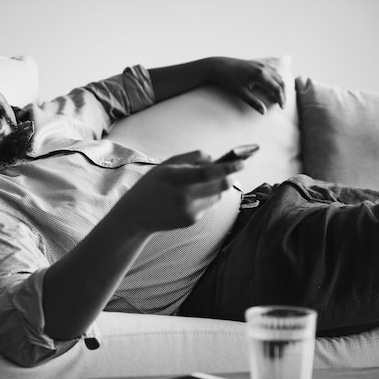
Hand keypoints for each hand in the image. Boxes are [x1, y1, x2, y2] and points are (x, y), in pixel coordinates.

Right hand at [114, 151, 242, 233]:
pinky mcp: (191, 220)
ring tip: (197, 185)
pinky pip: (208, 206)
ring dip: (215, 188)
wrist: (136, 215)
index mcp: (175, 177)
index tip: (242, 162)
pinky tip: (187, 199)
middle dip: (229, 177)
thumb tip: (215, 158)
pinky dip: (204, 199)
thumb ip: (191, 158)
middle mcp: (183, 196)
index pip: (208, 173)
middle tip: (232, 170)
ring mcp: (188, 210)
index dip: (228, 167)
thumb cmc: (152, 185)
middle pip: (220, 186)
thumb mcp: (165, 165)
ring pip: (217, 196)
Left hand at [207, 57, 285, 113]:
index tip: (281, 108)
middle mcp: (263, 68)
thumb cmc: (228, 80)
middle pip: (280, 81)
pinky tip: (274, 85)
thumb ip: (253, 102)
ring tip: (279, 96)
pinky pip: (272, 70)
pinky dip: (276, 78)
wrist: (219, 67)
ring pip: (277, 75)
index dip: (281, 98)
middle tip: (282, 104)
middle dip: (283, 93)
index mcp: (260, 75)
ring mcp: (261, 64)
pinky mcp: (258, 63)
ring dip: (280, 85)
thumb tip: (264, 112)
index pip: (276, 88)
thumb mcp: (241, 93)